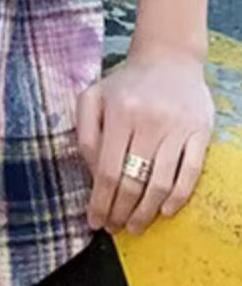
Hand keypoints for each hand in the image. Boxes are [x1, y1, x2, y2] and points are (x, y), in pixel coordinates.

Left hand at [76, 49, 214, 234]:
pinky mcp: (200, 132)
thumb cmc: (125, 83)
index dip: (100, 201)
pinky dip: (178, 197)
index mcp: (118, 113)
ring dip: (146, 212)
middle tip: (114, 228)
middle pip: (133, 181)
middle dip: (121, 212)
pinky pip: (190, 172)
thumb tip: (91, 173)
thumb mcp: (93, 96)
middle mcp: (148, 121)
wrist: (169, 57)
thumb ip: (85, 132)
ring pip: (161, 183)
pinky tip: (164, 211)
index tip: (95, 221)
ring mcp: (176, 128)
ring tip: (135, 227)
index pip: (107, 170)